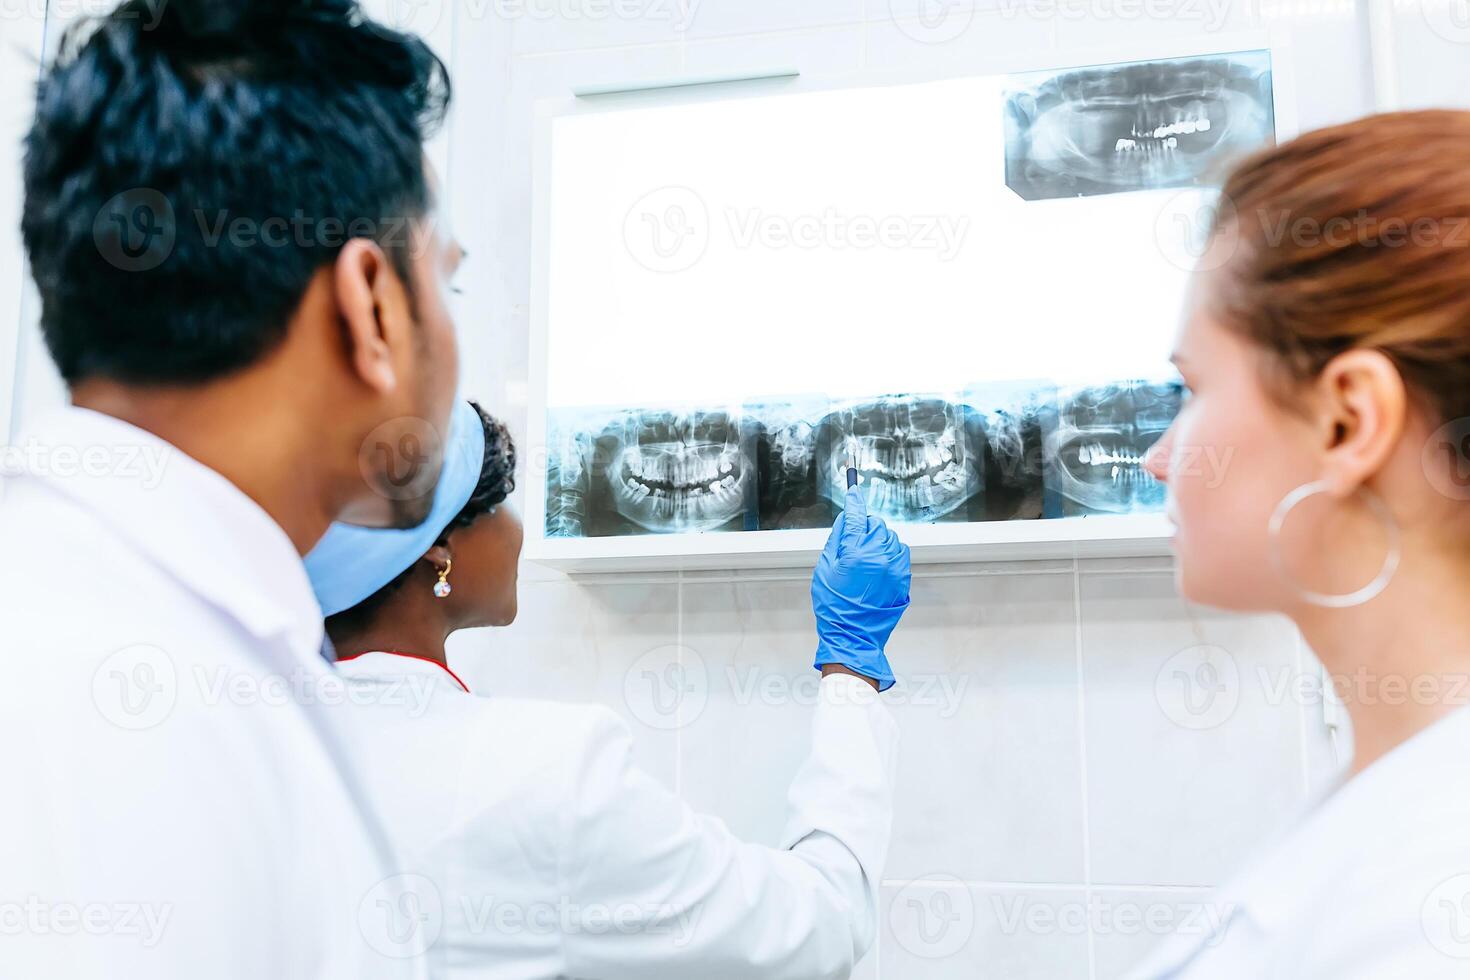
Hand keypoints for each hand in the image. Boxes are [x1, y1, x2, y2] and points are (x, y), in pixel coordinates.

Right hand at [810, 484, 911, 691]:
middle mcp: (879, 556)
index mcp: (856, 553)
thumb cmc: (834, 604)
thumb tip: (848, 518)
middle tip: (853, 544)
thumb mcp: (825, 569)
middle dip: (865, 528)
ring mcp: (894, 566)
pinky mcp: (903, 576)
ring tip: (864, 560)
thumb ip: (837, 539)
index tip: (853, 489)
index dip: (854, 501)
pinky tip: (877, 566)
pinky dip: (889, 552)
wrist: (853, 634)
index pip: (857, 516)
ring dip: (878, 540)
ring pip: (889, 537)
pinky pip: (899, 552)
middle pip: (876, 524)